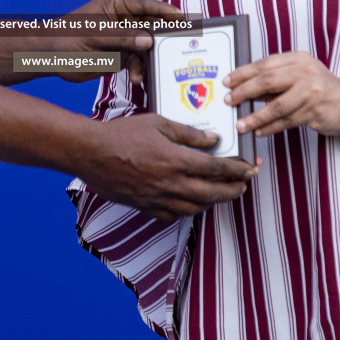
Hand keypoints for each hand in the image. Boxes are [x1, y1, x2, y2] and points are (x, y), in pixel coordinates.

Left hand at [58, 0, 181, 83]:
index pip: (146, 5)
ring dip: (150, 58)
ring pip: (148, 46)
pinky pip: (139, 61)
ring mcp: (126, 37)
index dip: (164, 11)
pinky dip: (140, 69)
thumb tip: (148, 41)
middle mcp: (126, 19)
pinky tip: (137, 78)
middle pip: (152, 25)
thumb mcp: (95, 35)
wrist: (50, 58)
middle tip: (180, 45)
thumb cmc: (67, 37)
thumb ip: (122, 37)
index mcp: (118, 3)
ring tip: (153, 68)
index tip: (180, 18)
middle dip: (164, 37)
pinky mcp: (124, 55)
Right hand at [78, 113, 258, 219]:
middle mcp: (170, 183)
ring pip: (195, 208)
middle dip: (233, 191)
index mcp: (175, 160)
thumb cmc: (122, 134)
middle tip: (244, 185)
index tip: (250, 168)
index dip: (237, 170)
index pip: (216, 168)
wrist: (90, 153)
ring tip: (223, 194)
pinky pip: (173, 215)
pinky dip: (188, 211)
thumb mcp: (158, 123)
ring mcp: (157, 198)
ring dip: (214, 203)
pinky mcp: (145, 207)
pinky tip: (192, 203)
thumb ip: (188, 133)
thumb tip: (212, 140)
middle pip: (211, 193)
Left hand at [224, 52, 339, 138]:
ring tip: (241, 124)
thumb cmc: (319, 89)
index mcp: (298, 59)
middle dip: (244, 92)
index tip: (228, 82)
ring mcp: (311, 93)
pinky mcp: (314, 112)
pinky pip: (286, 121)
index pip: (265, 64)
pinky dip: (270, 127)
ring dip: (256, 117)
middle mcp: (305, 73)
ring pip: (276, 106)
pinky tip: (259, 131)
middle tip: (229, 100)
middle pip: (268, 81)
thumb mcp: (299, 75)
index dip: (244, 73)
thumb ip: (276, 78)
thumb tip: (244, 87)